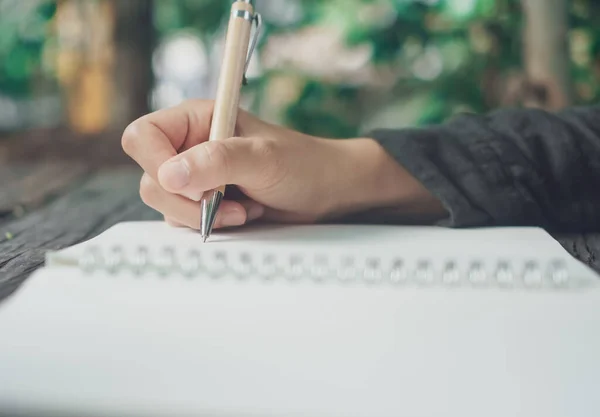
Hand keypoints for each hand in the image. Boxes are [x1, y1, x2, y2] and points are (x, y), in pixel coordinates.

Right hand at [122, 100, 442, 229]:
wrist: (326, 191)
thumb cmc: (302, 165)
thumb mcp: (262, 159)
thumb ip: (216, 162)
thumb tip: (167, 176)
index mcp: (196, 119)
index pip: (143, 136)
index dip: (157, 164)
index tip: (194, 186)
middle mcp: (189, 145)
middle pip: (149, 177)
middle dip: (186, 200)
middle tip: (223, 204)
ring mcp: (195, 176)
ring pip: (165, 203)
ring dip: (202, 216)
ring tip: (244, 209)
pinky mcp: (204, 202)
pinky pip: (183, 220)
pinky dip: (209, 225)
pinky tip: (243, 215)